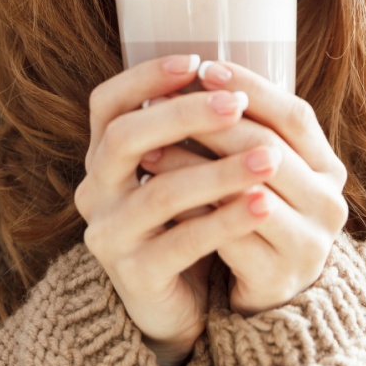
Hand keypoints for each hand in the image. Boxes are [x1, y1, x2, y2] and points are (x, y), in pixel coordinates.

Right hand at [75, 54, 279, 365]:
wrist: (177, 304)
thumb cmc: (184, 221)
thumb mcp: (181, 170)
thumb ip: (190, 131)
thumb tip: (232, 78)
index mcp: (103, 157)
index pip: (106, 104)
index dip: (144, 78)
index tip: (195, 61)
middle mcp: (95, 192)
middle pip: (124, 140)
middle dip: (183, 116)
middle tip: (236, 104)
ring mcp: (110, 235)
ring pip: (159, 193)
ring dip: (218, 171)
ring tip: (270, 157)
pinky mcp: (134, 276)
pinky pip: (182, 243)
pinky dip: (224, 221)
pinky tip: (261, 205)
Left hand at [168, 60, 348, 314]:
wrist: (265, 298)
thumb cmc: (254, 219)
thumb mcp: (262, 172)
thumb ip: (246, 131)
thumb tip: (193, 75)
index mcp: (328, 168)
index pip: (295, 115)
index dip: (251, 88)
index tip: (204, 68)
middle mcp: (329, 204)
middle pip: (268, 148)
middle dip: (210, 124)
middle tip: (161, 106)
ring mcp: (309, 244)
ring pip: (246, 190)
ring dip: (191, 166)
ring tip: (149, 150)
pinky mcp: (278, 277)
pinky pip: (229, 236)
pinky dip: (191, 211)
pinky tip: (158, 196)